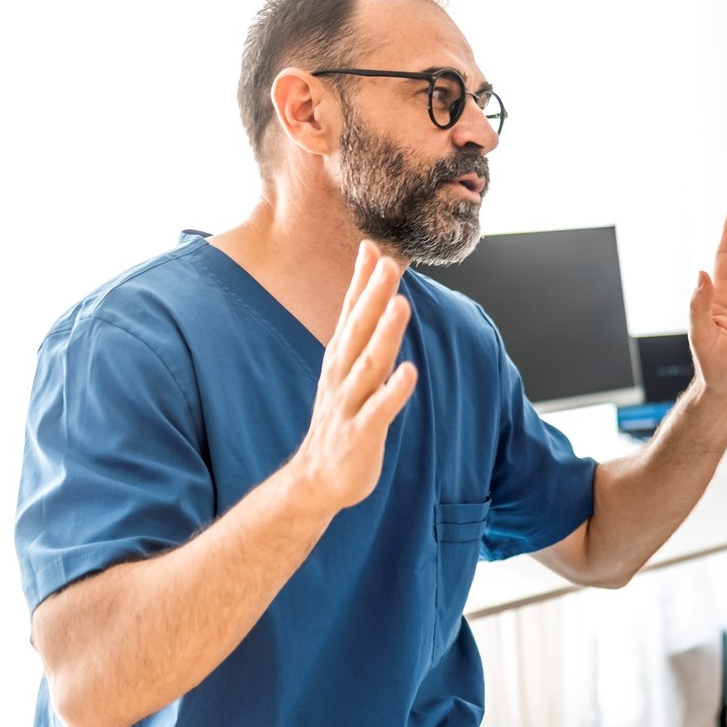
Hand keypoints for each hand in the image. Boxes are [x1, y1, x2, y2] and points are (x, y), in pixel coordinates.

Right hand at [292, 242, 418, 512]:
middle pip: (358, 330)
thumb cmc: (341, 420)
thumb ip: (362, 339)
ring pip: (369, 365)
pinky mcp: (361, 434)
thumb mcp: (347, 374)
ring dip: (385, 335)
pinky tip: (408, 372)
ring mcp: (350, 405)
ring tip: (401, 305)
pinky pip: (379, 411)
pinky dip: (393, 392)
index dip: (361, 282)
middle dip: (373, 296)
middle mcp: (342, 376)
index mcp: (340, 361)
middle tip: (388, 262)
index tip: (371, 247)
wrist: (318, 479)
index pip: (351, 313)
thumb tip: (380, 300)